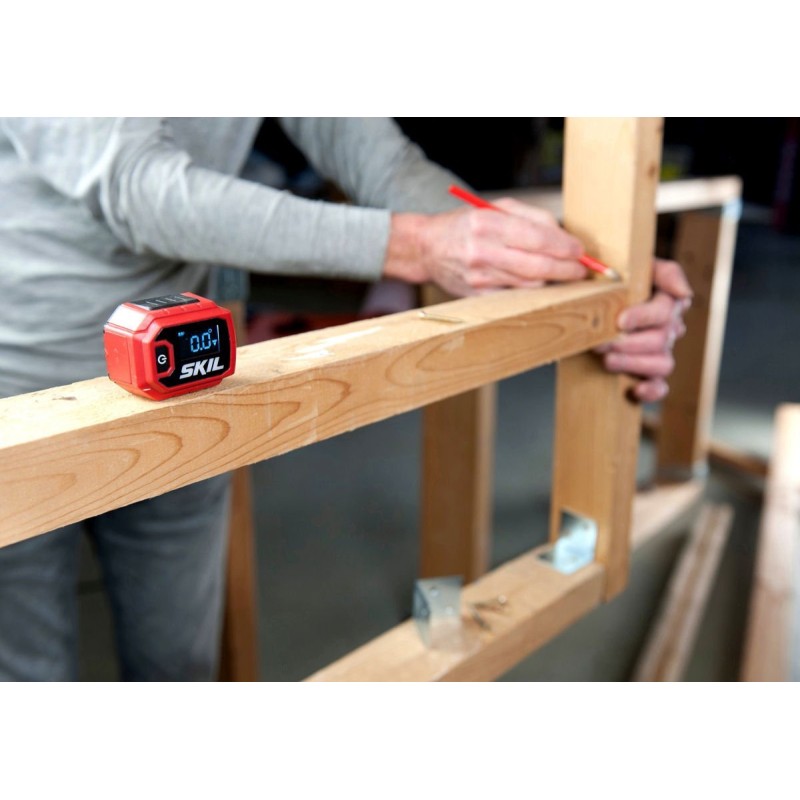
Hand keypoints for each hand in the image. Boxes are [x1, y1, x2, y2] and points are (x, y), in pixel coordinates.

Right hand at [384, 199, 586, 295]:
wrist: (428, 248)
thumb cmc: (467, 225)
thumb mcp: (496, 207)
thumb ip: (532, 217)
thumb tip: (564, 237)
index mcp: (488, 223)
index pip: (536, 237)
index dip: (564, 247)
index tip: (580, 252)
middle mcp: (482, 251)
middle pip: (537, 266)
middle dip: (565, 270)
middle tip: (580, 271)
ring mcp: (479, 277)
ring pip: (529, 284)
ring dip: (551, 281)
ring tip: (562, 275)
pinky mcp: (477, 295)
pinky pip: (515, 296)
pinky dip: (531, 291)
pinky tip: (538, 284)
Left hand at [595, 258, 692, 402]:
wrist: (590, 301)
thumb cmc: (613, 282)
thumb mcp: (634, 267)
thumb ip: (665, 273)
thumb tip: (684, 293)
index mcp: (666, 301)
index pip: (665, 310)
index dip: (644, 317)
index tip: (620, 321)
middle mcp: (667, 328)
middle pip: (660, 339)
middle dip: (628, 343)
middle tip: (600, 343)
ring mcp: (659, 351)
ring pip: (662, 363)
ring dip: (634, 363)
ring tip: (607, 360)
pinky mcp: (649, 373)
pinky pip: (660, 387)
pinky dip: (651, 391)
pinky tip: (635, 390)